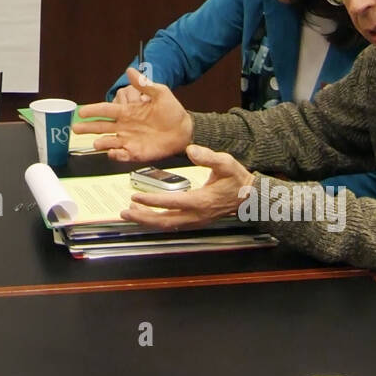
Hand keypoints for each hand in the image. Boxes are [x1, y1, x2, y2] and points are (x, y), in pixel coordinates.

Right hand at [75, 67, 193, 161]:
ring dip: (101, 143)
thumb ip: (144, 83)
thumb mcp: (160, 93)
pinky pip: (122, 155)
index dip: (93, 110)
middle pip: (101, 127)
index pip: (105, 110)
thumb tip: (130, 70)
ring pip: (109, 142)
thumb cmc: (172, 111)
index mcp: (127, 111)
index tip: (81, 111)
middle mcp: (124, 126)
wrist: (183, 130)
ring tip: (95, 144)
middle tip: (75, 128)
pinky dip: (116, 155)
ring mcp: (129, 140)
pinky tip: (112, 153)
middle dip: (88, 128)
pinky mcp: (136, 153)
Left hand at [120, 145, 253, 228]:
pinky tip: (147, 215)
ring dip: (147, 221)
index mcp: (201, 201)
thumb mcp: (226, 163)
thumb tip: (191, 150)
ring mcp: (195, 221)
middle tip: (125, 212)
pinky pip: (172, 224)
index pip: (171, 203)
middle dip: (143, 218)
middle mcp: (196, 215)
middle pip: (165, 221)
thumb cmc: (237, 180)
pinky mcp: (195, 221)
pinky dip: (157, 221)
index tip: (136, 197)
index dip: (152, 201)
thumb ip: (208, 156)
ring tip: (130, 214)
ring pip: (167, 225)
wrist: (250, 197)